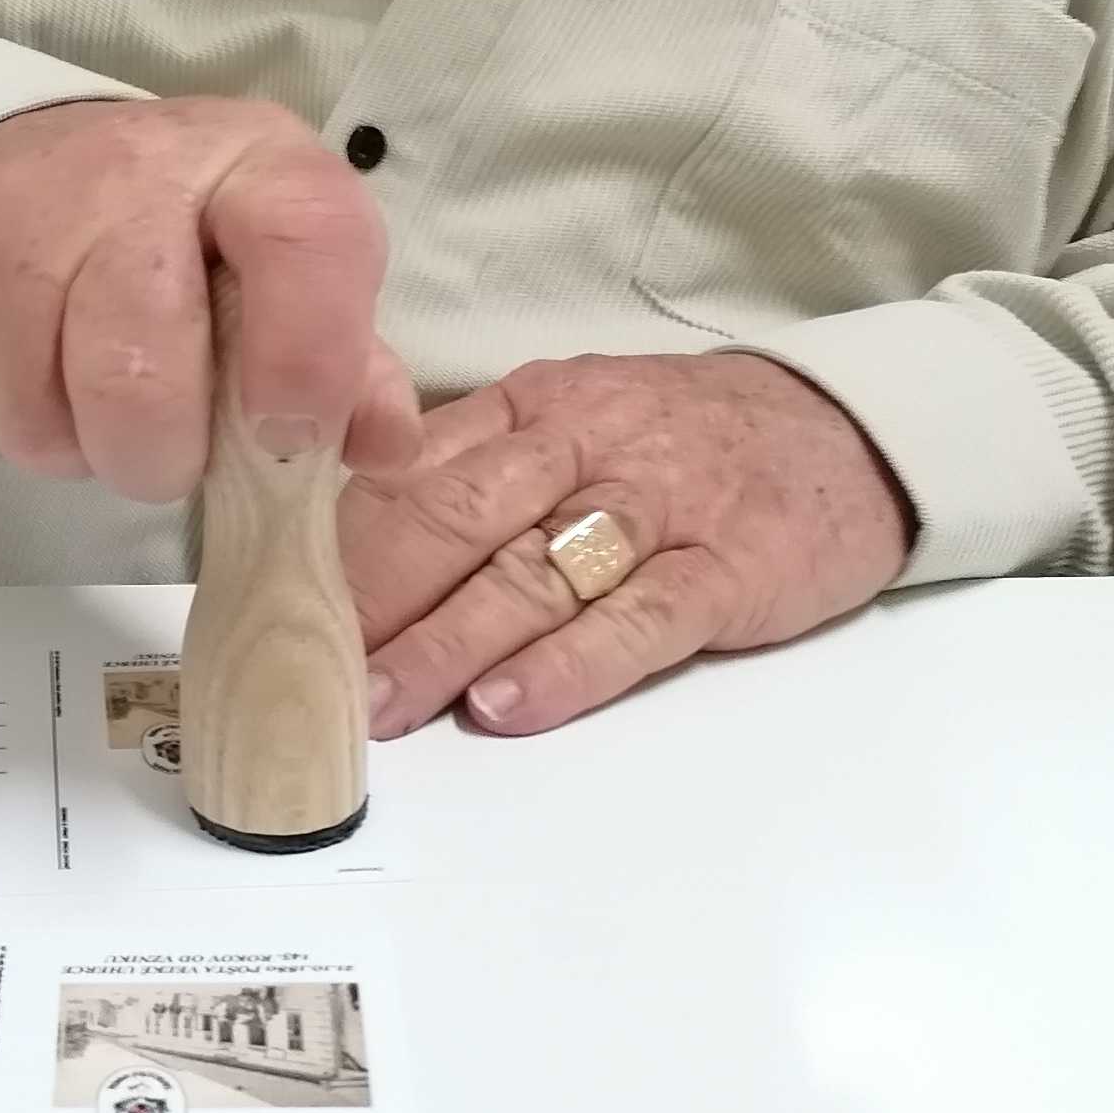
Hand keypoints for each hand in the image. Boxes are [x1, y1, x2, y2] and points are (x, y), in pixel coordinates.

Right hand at [0, 98, 422, 502]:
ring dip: (69, 447)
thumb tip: (387, 449)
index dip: (305, 360)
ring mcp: (15, 213)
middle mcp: (133, 174)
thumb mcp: (289, 269)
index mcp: (256, 168)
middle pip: (133, 367)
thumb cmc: (186, 231)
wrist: (25, 153)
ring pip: (33, 410)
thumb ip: (348, 364)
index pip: (302, 243)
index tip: (288, 433)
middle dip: (154, 454)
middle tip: (164, 448)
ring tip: (89, 403)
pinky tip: (27, 380)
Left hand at [341, 351, 912, 738]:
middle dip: (369, 595)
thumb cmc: (687, 439)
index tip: (264, 597)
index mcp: (531, 408)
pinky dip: (571, 664)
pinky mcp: (729, 566)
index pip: (409, 466)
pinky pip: (639, 616)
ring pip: (531, 571)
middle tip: (300, 661)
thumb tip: (340, 532)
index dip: (330, 537)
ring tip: (379, 704)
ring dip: (444, 642)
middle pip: (454, 515)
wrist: (849, 432)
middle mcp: (583, 446)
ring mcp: (657, 505)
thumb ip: (471, 468)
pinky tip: (509, 704)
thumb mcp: (572, 420)